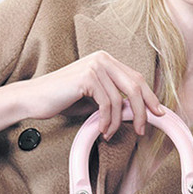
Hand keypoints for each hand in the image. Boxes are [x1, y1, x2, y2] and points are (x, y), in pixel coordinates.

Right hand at [24, 51, 163, 138]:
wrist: (34, 98)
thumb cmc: (63, 99)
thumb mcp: (94, 97)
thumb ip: (114, 99)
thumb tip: (136, 111)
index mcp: (106, 60)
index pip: (136, 78)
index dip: (150, 97)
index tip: (159, 114)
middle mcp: (103, 59)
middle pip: (136, 86)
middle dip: (143, 111)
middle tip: (142, 130)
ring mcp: (95, 66)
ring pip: (121, 100)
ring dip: (117, 123)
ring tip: (109, 134)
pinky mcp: (87, 78)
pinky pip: (107, 105)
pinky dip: (107, 122)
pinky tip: (102, 131)